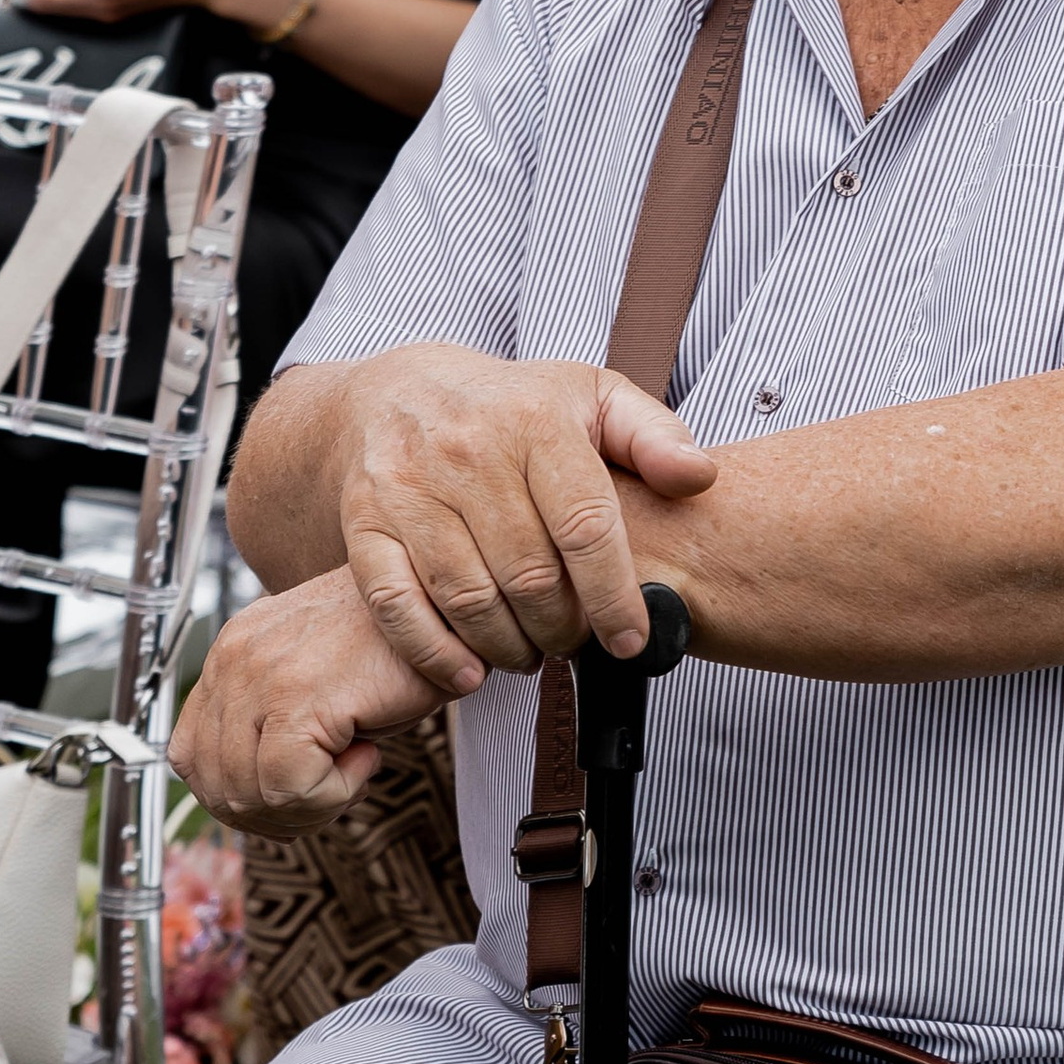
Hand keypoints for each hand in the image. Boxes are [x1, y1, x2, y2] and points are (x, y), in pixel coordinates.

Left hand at [172, 568, 443, 830]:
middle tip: (335, 787)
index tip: (299, 788)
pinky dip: (333, 794)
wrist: (444, 604)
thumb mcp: (315, 679)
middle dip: (279, 812)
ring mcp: (261, 676)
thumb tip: (254, 797)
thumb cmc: (395, 647)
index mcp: (232, 654)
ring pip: (249, 795)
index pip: (191, 758)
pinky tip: (367, 756)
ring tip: (354, 764)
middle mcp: (234, 659)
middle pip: (216, 787)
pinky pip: (288, 789)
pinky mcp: (298, 697)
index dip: (243, 796)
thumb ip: (272, 721)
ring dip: (310, 803)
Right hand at [335, 341, 721, 686]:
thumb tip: (700, 477)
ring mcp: (409, 489)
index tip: (632, 639)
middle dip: (563, 629)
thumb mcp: (593, 398)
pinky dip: (435, 652)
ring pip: (469, 599)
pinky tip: (470, 670)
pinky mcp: (364, 523)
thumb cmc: (514, 407)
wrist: (400, 393)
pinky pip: (397, 606)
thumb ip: (655, 436)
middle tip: (576, 643)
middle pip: (529, 575)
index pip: (585, 526)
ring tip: (531, 651)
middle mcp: (467, 452)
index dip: (614, 595)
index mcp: (534, 422)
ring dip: (509, 646)